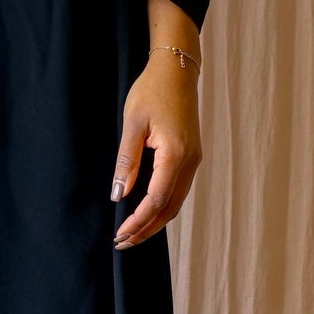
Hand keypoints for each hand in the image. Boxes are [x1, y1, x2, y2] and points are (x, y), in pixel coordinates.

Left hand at [110, 53, 202, 247]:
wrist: (176, 70)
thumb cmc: (152, 91)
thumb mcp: (132, 124)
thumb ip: (126, 161)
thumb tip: (119, 195)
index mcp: (176, 155)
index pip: (157, 200)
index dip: (138, 221)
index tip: (120, 235)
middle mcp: (190, 162)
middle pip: (170, 209)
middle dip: (147, 229)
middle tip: (123, 243)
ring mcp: (194, 160)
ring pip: (177, 202)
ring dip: (155, 220)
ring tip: (132, 233)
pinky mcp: (191, 156)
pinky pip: (179, 190)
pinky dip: (163, 206)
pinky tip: (147, 211)